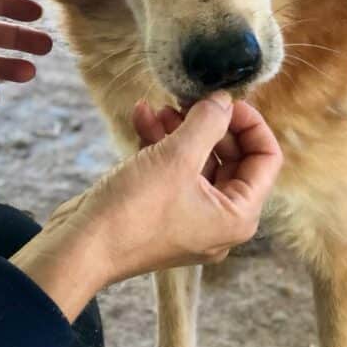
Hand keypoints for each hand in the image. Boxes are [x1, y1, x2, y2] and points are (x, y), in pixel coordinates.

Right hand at [11, 93, 281, 320]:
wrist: (80, 248)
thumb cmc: (134, 211)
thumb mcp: (176, 157)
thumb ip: (207, 122)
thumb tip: (224, 100)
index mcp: (237, 215)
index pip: (266, 159)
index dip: (250, 123)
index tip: (225, 99)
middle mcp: (219, 219)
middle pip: (233, 157)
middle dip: (210, 122)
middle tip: (189, 98)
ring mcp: (189, 215)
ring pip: (198, 160)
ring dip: (181, 128)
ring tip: (161, 106)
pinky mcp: (161, 210)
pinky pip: (172, 169)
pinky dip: (160, 142)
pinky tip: (141, 116)